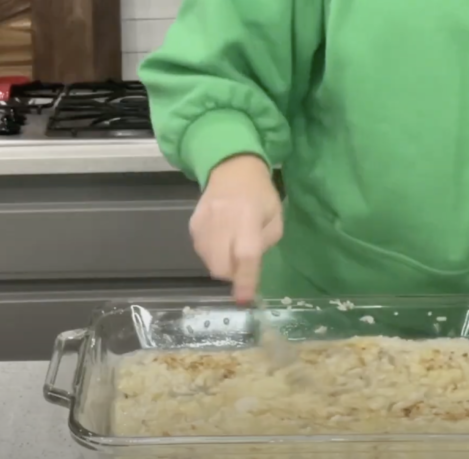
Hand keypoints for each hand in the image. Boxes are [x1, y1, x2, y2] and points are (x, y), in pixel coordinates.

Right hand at [190, 154, 282, 303]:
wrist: (232, 168)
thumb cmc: (260, 194)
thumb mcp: (275, 216)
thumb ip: (265, 242)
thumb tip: (250, 266)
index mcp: (248, 217)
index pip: (246, 255)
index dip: (245, 280)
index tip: (244, 299)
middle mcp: (223, 220)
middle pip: (221, 264)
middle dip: (233, 275)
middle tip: (243, 267)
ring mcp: (204, 222)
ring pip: (208, 261)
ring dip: (222, 265)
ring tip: (232, 248)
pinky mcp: (193, 223)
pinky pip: (200, 251)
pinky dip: (211, 254)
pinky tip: (221, 241)